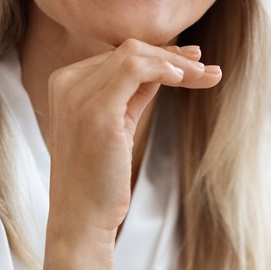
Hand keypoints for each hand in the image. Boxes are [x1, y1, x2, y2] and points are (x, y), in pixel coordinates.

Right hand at [47, 38, 220, 241]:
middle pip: (128, 50)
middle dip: (173, 57)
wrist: (80, 219)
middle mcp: (66, 83)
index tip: (190, 62)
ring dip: (175, 63)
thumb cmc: (97, 178)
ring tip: (205, 74)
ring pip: (135, 54)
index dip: (158, 56)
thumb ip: (131, 93)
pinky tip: (183, 78)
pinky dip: (163, 67)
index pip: (117, 55)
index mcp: (65, 83)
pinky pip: (135, 68)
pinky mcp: (97, 111)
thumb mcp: (114, 124)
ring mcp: (78, 95)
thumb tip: (165, 66)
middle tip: (206, 69)